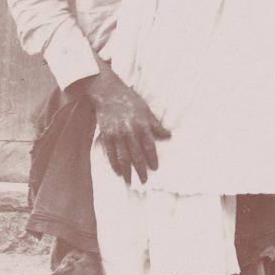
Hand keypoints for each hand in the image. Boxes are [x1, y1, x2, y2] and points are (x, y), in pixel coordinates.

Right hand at [86, 63, 169, 183]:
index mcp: (142, 125)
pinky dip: (114, 164)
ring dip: (127, 171)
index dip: (152, 159)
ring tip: (130, 181)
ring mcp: (117, 134)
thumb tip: (169, 136)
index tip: (155, 168)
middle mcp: (129, 132)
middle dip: (140, 170)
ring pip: (123, 157)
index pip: (149, 147)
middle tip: (144, 181)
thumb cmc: (129, 100)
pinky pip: (111, 153)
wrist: (107, 92)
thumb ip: (156, 125)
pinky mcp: (106, 135)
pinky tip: (118, 172)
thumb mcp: (146, 110)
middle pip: (136, 155)